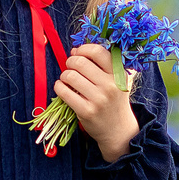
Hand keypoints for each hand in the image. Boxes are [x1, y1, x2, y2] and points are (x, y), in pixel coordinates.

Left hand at [55, 43, 137, 162]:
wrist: (119, 130)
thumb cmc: (114, 101)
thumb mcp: (117, 80)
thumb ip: (101, 64)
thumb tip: (74, 50)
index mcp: (119, 74)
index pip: (98, 51)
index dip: (83, 49)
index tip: (78, 53)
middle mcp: (110, 85)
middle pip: (80, 62)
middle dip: (70, 62)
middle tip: (71, 67)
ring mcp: (98, 99)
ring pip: (70, 76)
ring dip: (64, 75)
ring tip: (67, 79)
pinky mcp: (86, 111)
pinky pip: (64, 91)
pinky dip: (59, 87)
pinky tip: (62, 88)